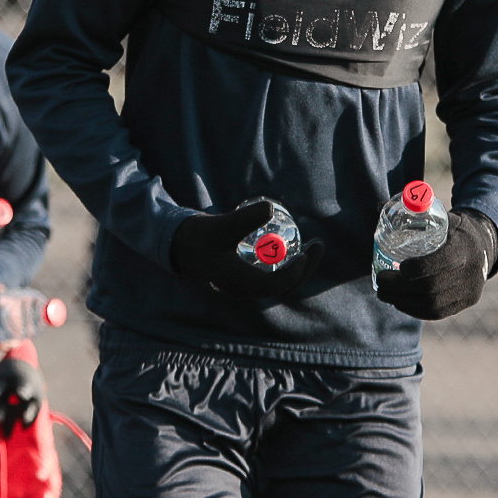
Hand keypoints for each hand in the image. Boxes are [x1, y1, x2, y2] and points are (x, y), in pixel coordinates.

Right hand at [170, 203, 323, 299]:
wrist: (179, 246)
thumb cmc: (200, 235)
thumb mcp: (221, 224)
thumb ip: (245, 218)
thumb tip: (271, 208)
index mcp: (239, 283)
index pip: (275, 285)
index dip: (294, 272)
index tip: (305, 252)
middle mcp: (245, 290)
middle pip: (283, 287)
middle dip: (305, 269)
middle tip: (318, 244)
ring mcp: (245, 286)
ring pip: (279, 282)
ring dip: (298, 266)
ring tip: (311, 244)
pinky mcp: (245, 278)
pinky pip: (272, 273)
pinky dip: (285, 262)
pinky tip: (291, 243)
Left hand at [376, 209, 497, 319]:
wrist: (484, 246)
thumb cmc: (453, 228)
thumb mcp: (440, 215)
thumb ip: (411, 211)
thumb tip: (376, 205)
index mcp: (463, 247)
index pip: (437, 264)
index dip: (414, 269)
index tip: (396, 266)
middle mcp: (470, 272)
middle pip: (431, 287)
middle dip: (400, 288)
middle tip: (380, 282)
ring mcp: (470, 290)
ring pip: (433, 304)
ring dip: (403, 302)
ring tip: (384, 294)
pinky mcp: (466, 302)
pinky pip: (438, 313)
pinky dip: (415, 310)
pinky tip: (399, 304)